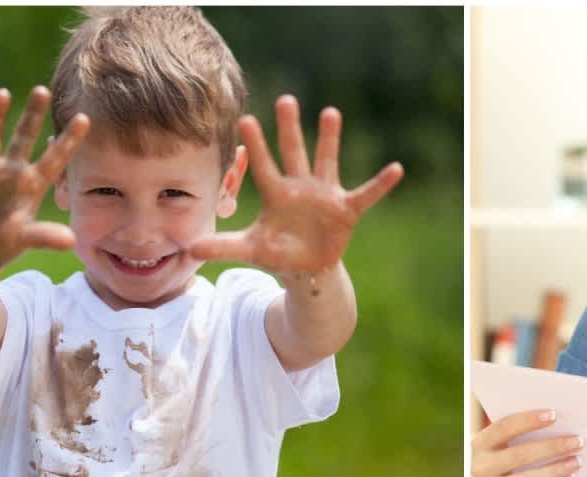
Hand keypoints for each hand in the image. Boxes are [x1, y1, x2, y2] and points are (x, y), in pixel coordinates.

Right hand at [0, 86, 89, 288]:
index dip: (68, 140)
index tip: (84, 118)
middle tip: (43, 90)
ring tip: (2, 92)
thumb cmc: (10, 241)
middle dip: (33, 116)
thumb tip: (70, 240)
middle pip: (24, 139)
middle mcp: (11, 173)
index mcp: (33, 184)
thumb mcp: (27, 239)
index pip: (55, 159)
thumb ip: (45, 236)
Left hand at [189, 95, 403, 272]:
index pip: (262, 166)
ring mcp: (324, 195)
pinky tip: (396, 169)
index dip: (255, 145)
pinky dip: (381, 183)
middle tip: (286, 100)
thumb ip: (223, 246)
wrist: (306, 267)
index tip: (245, 119)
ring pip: (326, 161)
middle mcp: (300, 187)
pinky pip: (366, 194)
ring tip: (330, 112)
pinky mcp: (346, 209)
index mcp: (276, 194)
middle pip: (293, 153)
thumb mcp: (250, 249)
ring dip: (329, 139)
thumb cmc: (277, 252)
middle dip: (290, 128)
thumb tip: (190, 248)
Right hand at [471, 409, 583, 476]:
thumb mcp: (501, 448)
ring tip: (576, 461)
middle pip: (519, 455)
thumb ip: (518, 434)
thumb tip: (554, 419)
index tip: (553, 415)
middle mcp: (479, 467)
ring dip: (555, 470)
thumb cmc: (502, 466)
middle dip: (552, 447)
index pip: (504, 427)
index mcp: (479, 444)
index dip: (529, 420)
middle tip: (577, 442)